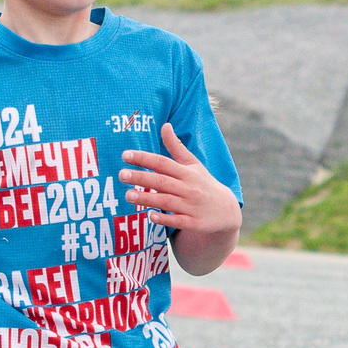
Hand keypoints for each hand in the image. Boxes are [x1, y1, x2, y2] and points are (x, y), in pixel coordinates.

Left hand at [120, 124, 241, 236]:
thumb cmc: (204, 184)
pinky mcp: (194, 222)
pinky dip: (165, 218)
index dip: (144, 158)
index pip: (162, 163)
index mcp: (186, 172)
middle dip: (141, 177)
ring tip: (128, 195)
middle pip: (162, 181)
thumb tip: (165, 125)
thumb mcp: (193, 164)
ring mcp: (191, 206)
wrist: (226, 210)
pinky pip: (178, 221)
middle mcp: (188, 187)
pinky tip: (150, 216)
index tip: (125, 155)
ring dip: (147, 198)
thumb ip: (176, 146)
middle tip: (121, 174)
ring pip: (167, 201)